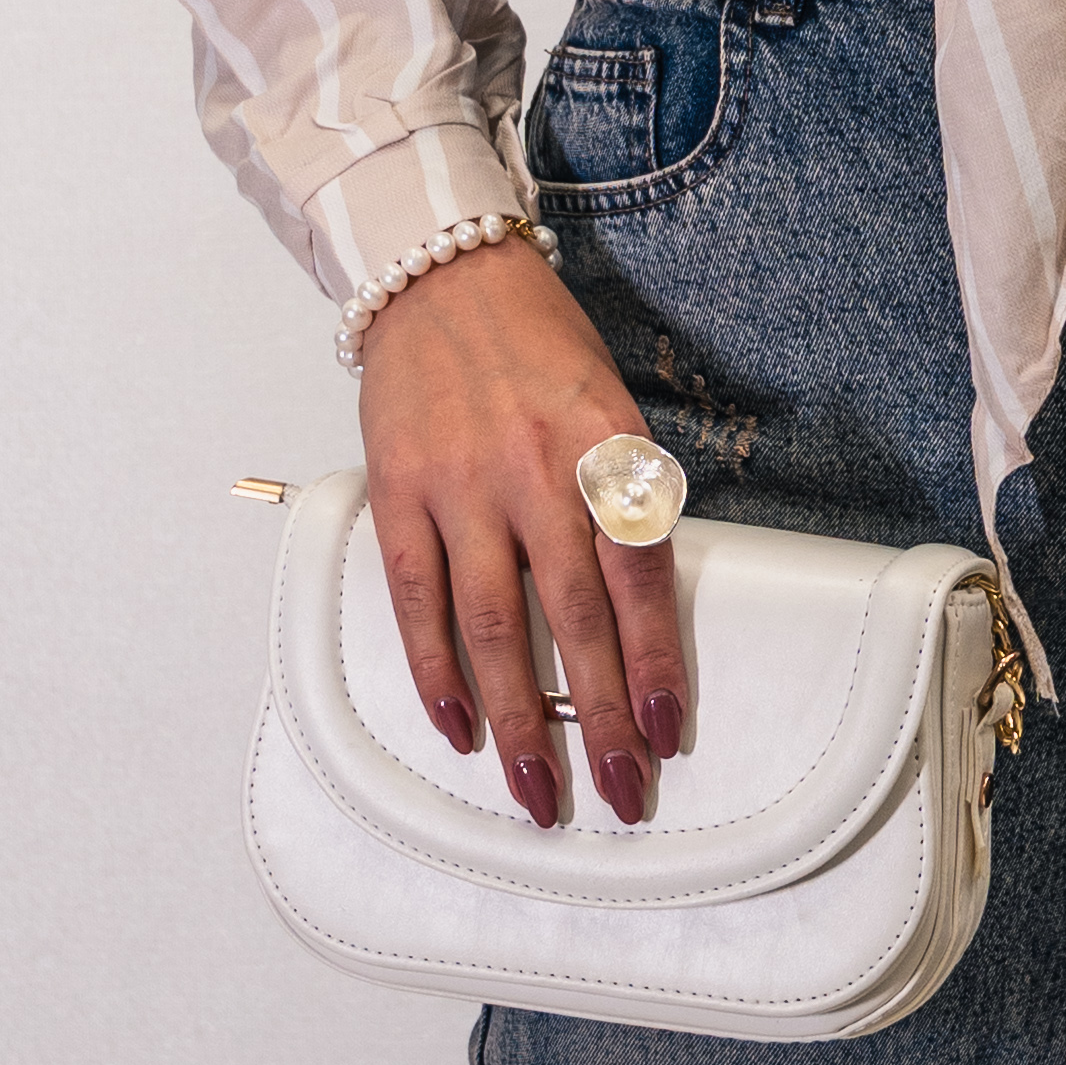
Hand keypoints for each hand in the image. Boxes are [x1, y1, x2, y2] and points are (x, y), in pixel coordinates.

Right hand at [356, 234, 688, 830]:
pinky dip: (435, 670)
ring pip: (494, 624)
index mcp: (604, 440)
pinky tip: (459, 724)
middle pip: (575, 614)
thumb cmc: (538, 345)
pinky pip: (418, 597)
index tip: (666, 729)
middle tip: (617, 790)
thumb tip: (640, 606)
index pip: (638, 569)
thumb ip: (620, 493)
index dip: (655, 658)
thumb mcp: (607, 403)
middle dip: (600, 713)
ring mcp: (461, 481)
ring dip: (519, 717)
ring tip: (538, 788)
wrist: (443, 274)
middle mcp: (535, 465)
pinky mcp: (399, 490)